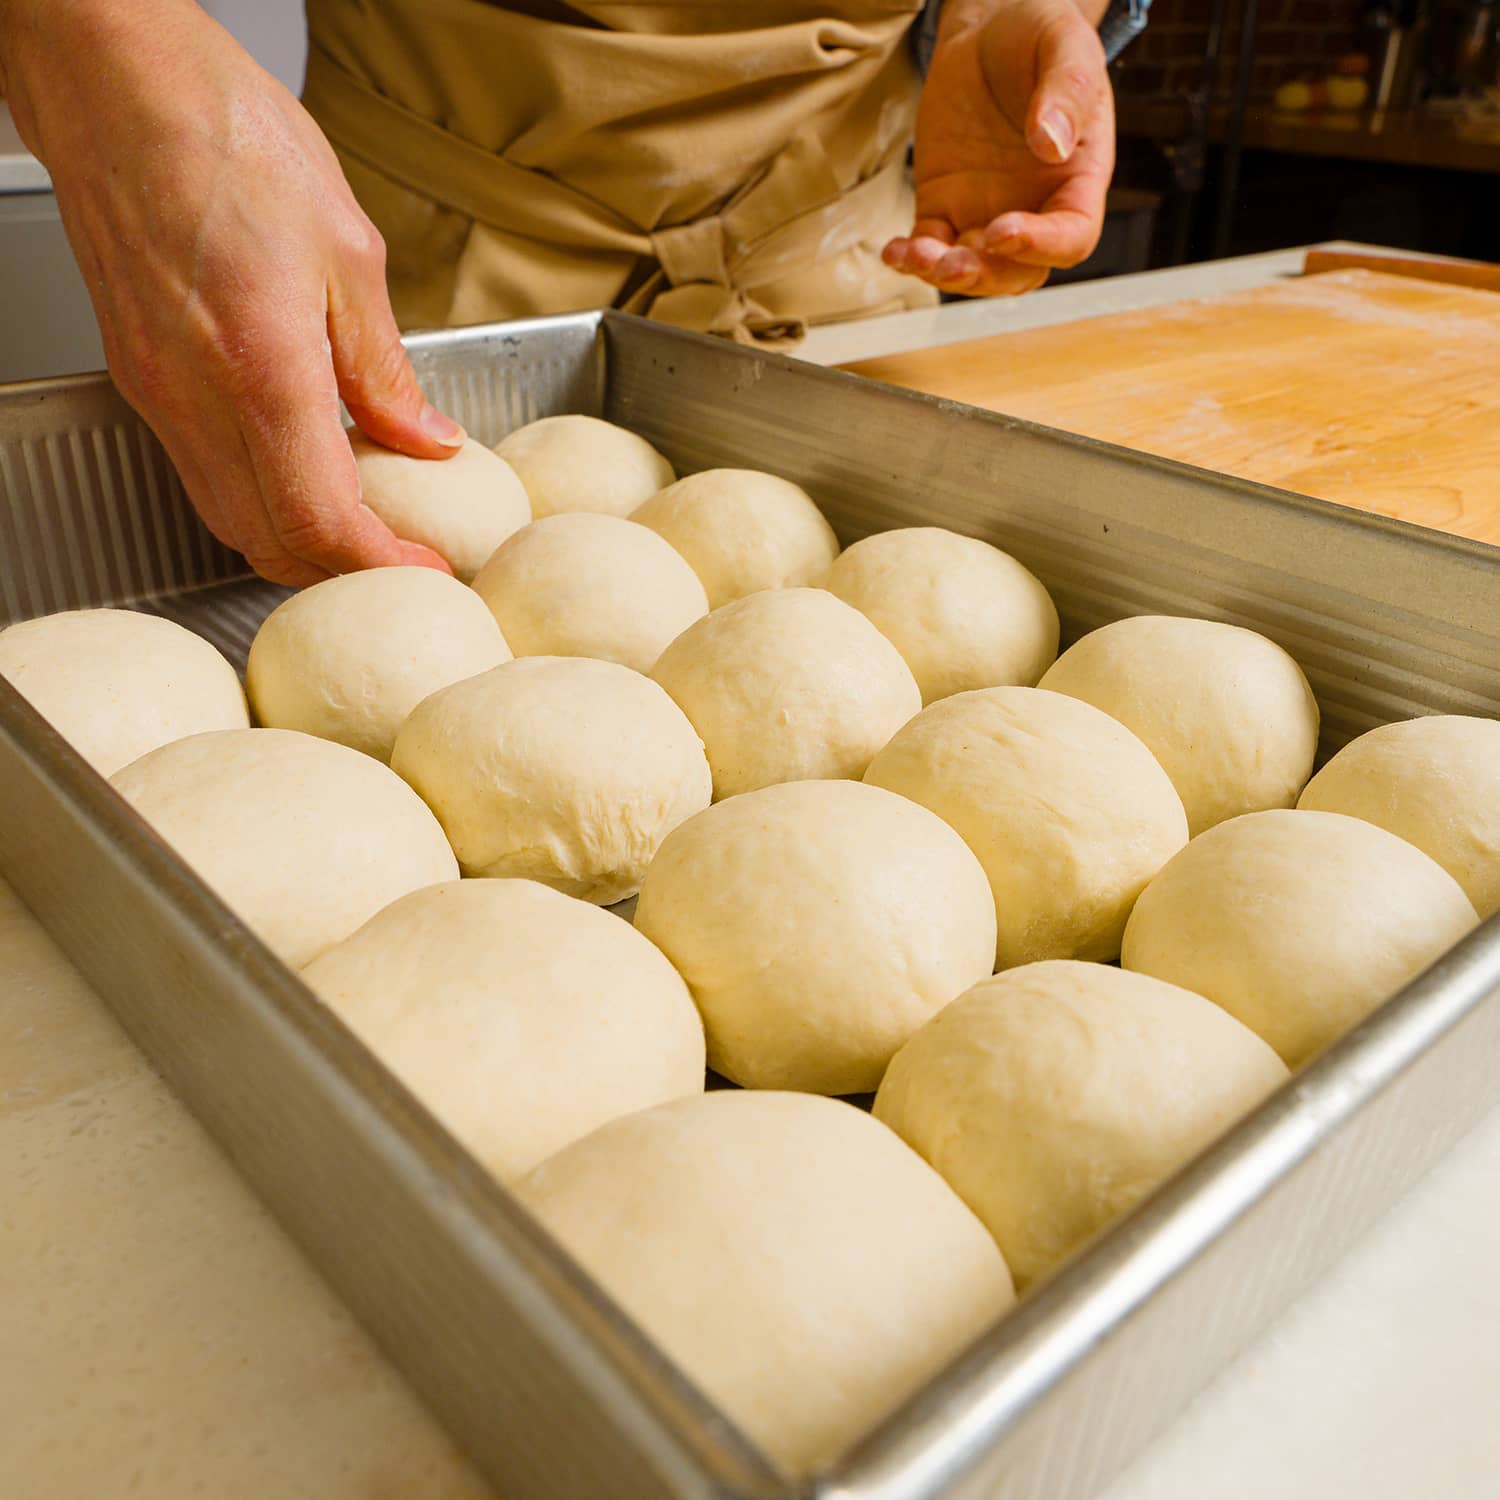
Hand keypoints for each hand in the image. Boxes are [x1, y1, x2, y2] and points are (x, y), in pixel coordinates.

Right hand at [0, 0, 463, 584]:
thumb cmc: (226, 139)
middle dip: (342, 568)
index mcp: (261, 369)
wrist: (115, 85)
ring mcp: (159, 395)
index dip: (381, 562)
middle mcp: (196, 399)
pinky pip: (204, 475)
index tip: (428, 568)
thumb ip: (386, 368)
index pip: (320, 521)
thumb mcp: (349, 253)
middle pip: (270, 542)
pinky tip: (304, 470)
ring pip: (230, 518)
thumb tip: (426, 438)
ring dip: (300, 540)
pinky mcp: (142, 380)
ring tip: (364, 523)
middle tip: (404, 555)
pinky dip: (261, 498)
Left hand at [884, 0, 1114, 296]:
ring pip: (973, 269)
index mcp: (1077, 181)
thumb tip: (1052, 143)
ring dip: (943, 274)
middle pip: (1018, 273)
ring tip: (915, 255)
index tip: (1003, 229)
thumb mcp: (1064, 47)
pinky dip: (912, 257)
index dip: (1041, 245)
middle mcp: (1036, 208)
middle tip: (951, 262)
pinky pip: (930, 246)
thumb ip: (1067, 92)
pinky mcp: (945, 206)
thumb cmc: (1039, 36)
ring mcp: (987, 212)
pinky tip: (894, 251)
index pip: (1071, 237)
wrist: (990, 29)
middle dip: (984, 276)